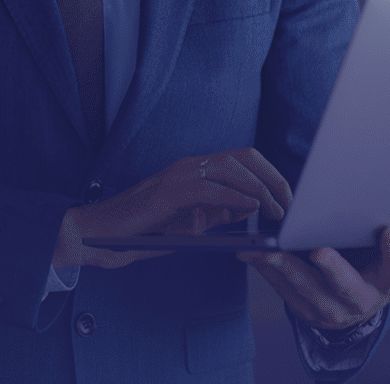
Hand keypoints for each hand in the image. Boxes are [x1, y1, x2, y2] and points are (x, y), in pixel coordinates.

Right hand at [53, 147, 291, 269]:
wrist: (99, 233)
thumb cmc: (143, 230)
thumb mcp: (190, 221)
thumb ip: (217, 211)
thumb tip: (248, 209)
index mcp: (197, 169)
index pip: (243, 159)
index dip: (270, 174)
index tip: (288, 197)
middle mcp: (191, 165)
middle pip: (244, 157)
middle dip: (273, 178)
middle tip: (290, 203)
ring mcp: (179, 175)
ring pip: (231, 168)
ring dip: (259, 188)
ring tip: (277, 210)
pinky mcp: (169, 191)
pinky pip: (210, 188)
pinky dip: (234, 197)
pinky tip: (250, 210)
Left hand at [237, 226, 389, 331]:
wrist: (357, 300)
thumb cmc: (387, 269)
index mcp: (388, 285)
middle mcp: (357, 300)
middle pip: (346, 287)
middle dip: (333, 269)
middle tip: (319, 250)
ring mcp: (326, 304)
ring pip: (304, 289)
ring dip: (285, 269)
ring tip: (269, 249)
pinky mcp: (299, 302)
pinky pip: (280, 287)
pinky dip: (265, 268)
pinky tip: (251, 250)